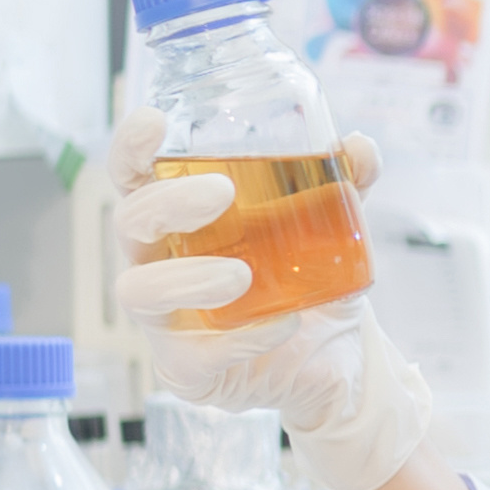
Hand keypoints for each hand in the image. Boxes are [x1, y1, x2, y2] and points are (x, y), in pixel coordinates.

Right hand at [105, 107, 437, 489]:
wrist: (335, 358)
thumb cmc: (306, 280)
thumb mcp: (332, 229)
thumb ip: (343, 186)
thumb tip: (359, 147)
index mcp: (178, 219)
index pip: (134, 176)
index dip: (130, 147)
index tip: (154, 122)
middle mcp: (158, 262)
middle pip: (130, 222)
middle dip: (168, 203)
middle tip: (222, 194)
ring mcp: (165, 318)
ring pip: (140, 290)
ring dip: (188, 277)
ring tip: (241, 274)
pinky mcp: (186, 368)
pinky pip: (194, 354)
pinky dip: (240, 338)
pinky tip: (281, 325)